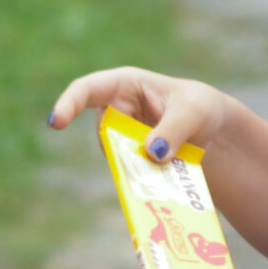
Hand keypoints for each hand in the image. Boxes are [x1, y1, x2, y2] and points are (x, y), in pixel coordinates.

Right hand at [46, 68, 234, 163]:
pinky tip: (162, 184)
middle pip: (104, 133)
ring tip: (165, 169)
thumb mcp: (194, 112)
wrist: (210, 129)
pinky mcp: (130, 158)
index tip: (57, 123)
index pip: (87, 89)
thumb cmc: (199, 107)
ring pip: (116, 156)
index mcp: (124, 84)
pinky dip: (142, 179)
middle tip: (149, 159)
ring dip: (136, 167)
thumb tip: (152, 152)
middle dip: (121, 148)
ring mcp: (121, 136)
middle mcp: (116, 110)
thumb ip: (174, 129)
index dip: (68, 104)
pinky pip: (128, 171)